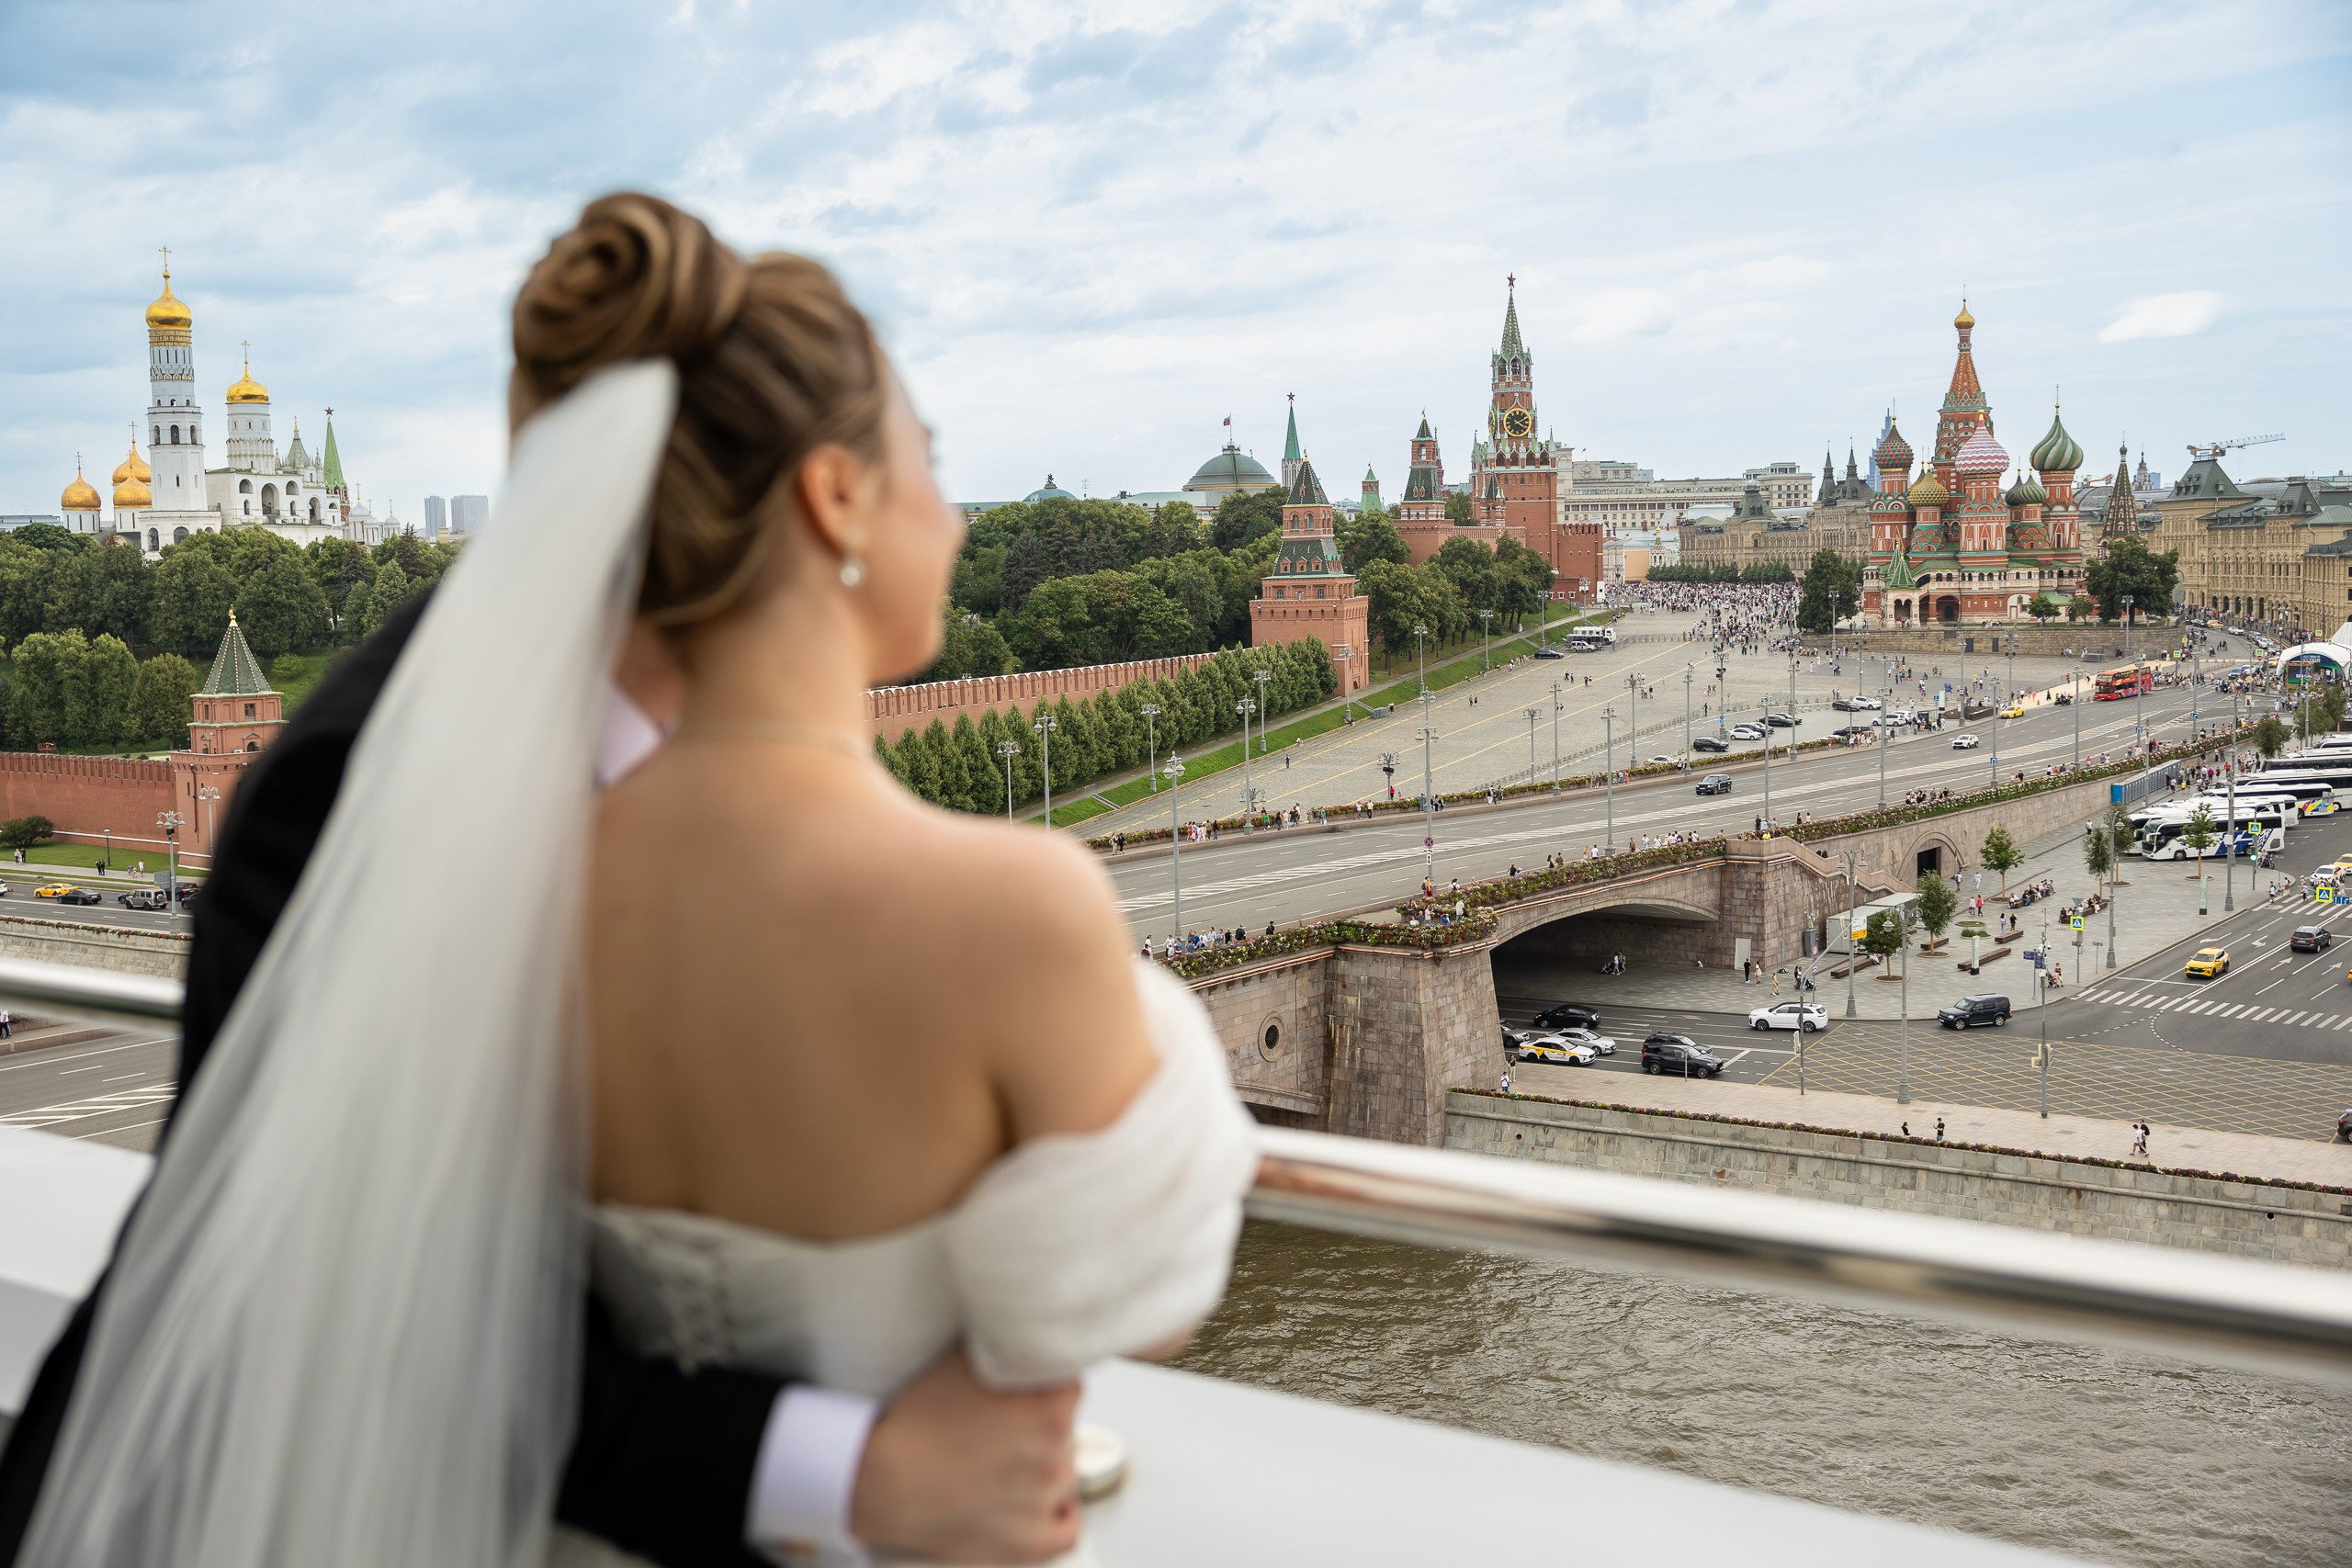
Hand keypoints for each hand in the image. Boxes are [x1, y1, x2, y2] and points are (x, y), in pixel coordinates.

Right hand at [850, 1345, 1080, 1563]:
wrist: (879, 1480)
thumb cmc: (914, 1424)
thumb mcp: (962, 1361)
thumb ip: (1006, 1351)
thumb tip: (1022, 1341)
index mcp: (1049, 1410)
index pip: (1070, 1387)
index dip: (1044, 1385)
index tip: (1025, 1389)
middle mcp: (1054, 1456)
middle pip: (1065, 1431)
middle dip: (1039, 1425)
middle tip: (1001, 1426)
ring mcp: (1042, 1501)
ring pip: (1064, 1475)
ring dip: (1043, 1468)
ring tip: (1001, 1463)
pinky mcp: (1027, 1541)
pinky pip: (1068, 1528)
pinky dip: (1057, 1515)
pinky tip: (1038, 1501)